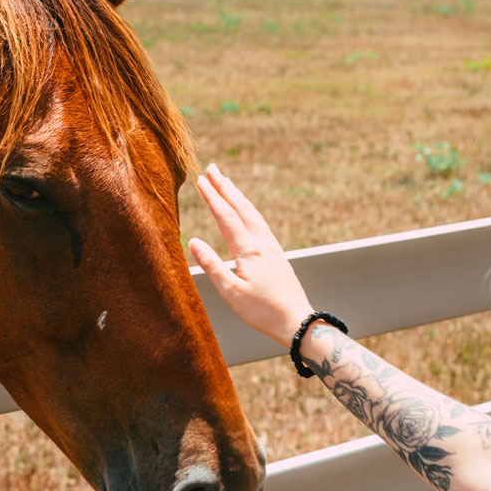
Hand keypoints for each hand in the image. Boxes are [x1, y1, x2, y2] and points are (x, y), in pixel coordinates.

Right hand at [189, 164, 313, 346]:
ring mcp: (272, 247)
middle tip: (212, 169)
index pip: (226, 216)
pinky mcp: (277, 254)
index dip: (212, 197)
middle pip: (241, 208)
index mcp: (249, 250)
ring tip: (227, 183)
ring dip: (238, 196)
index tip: (200, 180)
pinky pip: (261, 223)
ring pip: (253, 214)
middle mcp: (262, 243)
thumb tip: (194, 242)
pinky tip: (247, 212)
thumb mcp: (231, 292)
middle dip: (225, 187)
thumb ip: (212, 266)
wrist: (297, 321)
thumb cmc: (262, 311)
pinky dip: (249, 210)